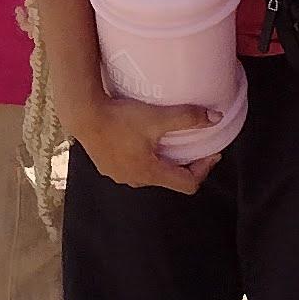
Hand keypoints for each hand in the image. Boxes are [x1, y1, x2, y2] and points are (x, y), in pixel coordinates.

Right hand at [61, 70, 217, 193]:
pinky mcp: (107, 166)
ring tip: (166, 140)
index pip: (188, 184)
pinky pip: (133, 167)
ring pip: (150, 173)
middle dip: (184, 164)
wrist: (83, 115)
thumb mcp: (157, 117)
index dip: (203, 169)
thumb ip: (187, 117)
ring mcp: (119, 175)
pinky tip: (140, 139)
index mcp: (151, 173)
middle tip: (191, 144)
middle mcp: (135, 180)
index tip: (210, 151)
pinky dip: (143, 157)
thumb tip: (215, 118)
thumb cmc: (120, 119)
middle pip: (170, 179)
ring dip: (162, 161)